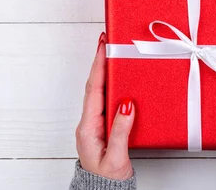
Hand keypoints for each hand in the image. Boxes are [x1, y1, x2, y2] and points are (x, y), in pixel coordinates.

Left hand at [75, 32, 134, 179]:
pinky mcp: (104, 126)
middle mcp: (90, 122)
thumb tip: (126, 105)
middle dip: (101, 60)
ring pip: (101, 91)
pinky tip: (121, 78)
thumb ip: (120, 132)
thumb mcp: (116, 157)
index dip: (99, 65)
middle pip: (95, 85)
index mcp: (89, 127)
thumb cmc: (107, 179)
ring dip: (106, 70)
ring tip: (114, 52)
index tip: (103, 45)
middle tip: (109, 40)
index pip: (93, 89)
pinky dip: (113, 84)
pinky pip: (108, 100)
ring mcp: (96, 123)